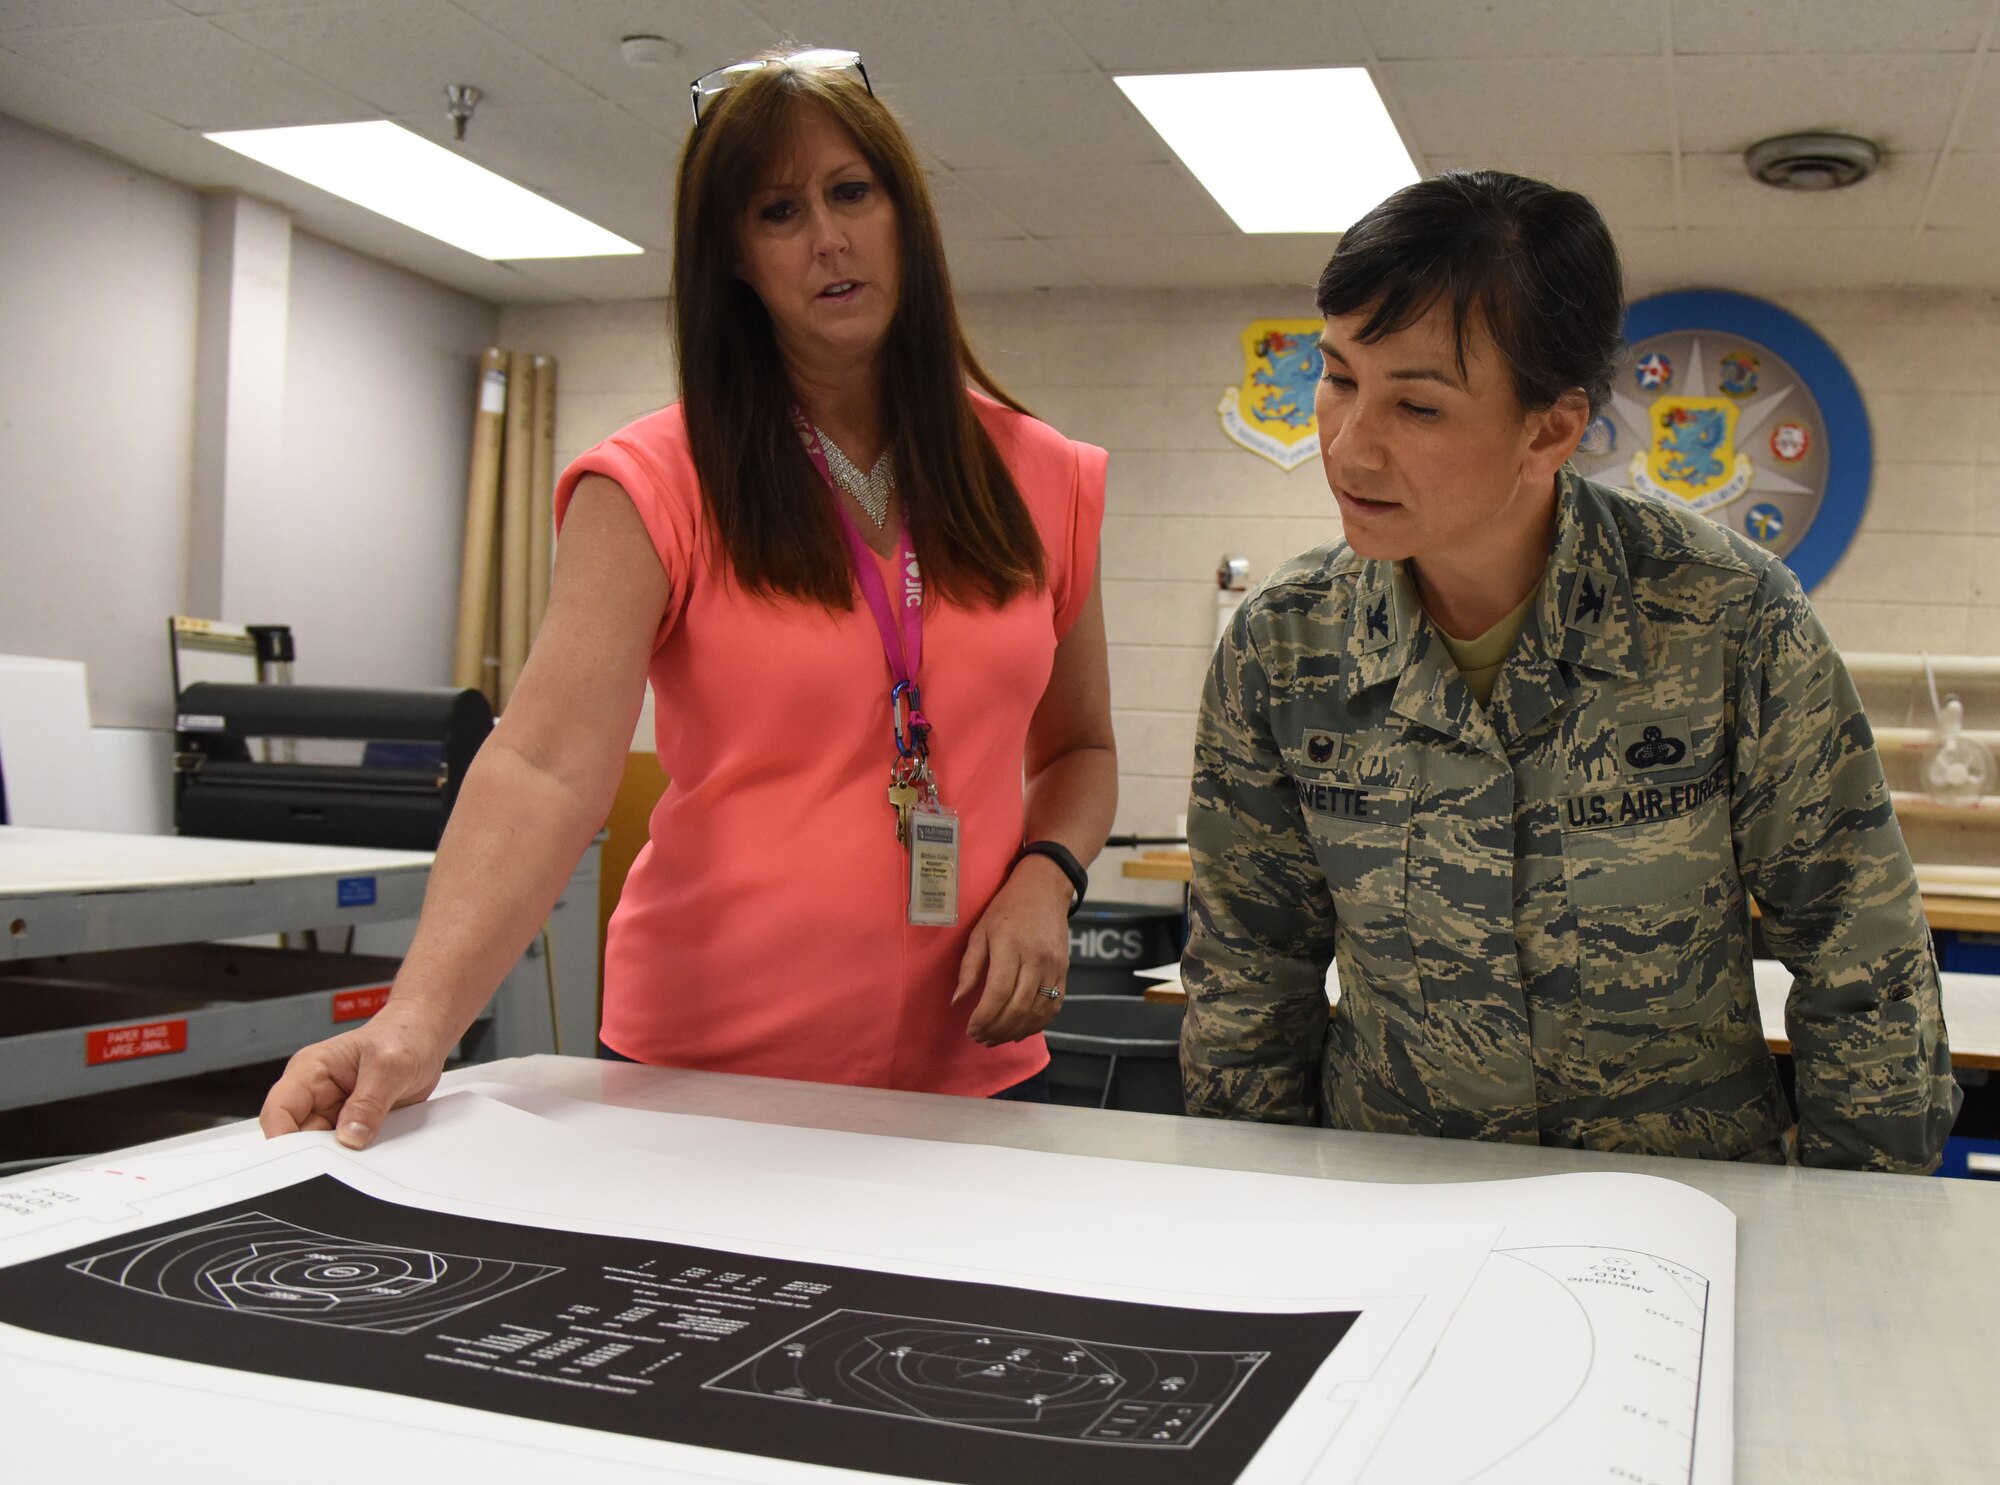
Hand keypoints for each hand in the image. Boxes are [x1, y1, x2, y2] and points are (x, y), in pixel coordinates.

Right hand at [257, 1001, 455, 1148]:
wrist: (424, 1035)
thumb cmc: (403, 1034)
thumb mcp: (390, 1065)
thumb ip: (369, 1103)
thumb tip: (350, 1138)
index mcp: (310, 1070)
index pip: (279, 1111)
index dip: (282, 1139)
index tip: (302, 1163)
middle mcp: (315, 1092)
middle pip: (296, 1137)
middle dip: (315, 1155)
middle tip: (342, 1166)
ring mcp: (333, 1110)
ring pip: (321, 1148)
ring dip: (341, 1158)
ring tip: (364, 1156)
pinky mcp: (352, 1123)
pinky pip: (347, 1148)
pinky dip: (358, 1156)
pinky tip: (374, 1153)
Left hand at [954, 855, 1073, 1045]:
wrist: (1044, 889)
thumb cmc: (1006, 908)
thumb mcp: (980, 931)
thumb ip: (969, 967)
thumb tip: (957, 1001)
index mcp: (1010, 946)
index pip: (998, 992)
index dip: (984, 1017)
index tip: (970, 1029)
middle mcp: (1036, 959)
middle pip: (1018, 1007)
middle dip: (996, 1030)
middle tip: (980, 1039)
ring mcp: (1054, 967)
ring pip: (1036, 1012)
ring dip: (1014, 1032)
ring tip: (995, 1039)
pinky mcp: (1064, 972)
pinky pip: (1053, 1007)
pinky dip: (1036, 1025)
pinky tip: (1019, 1032)